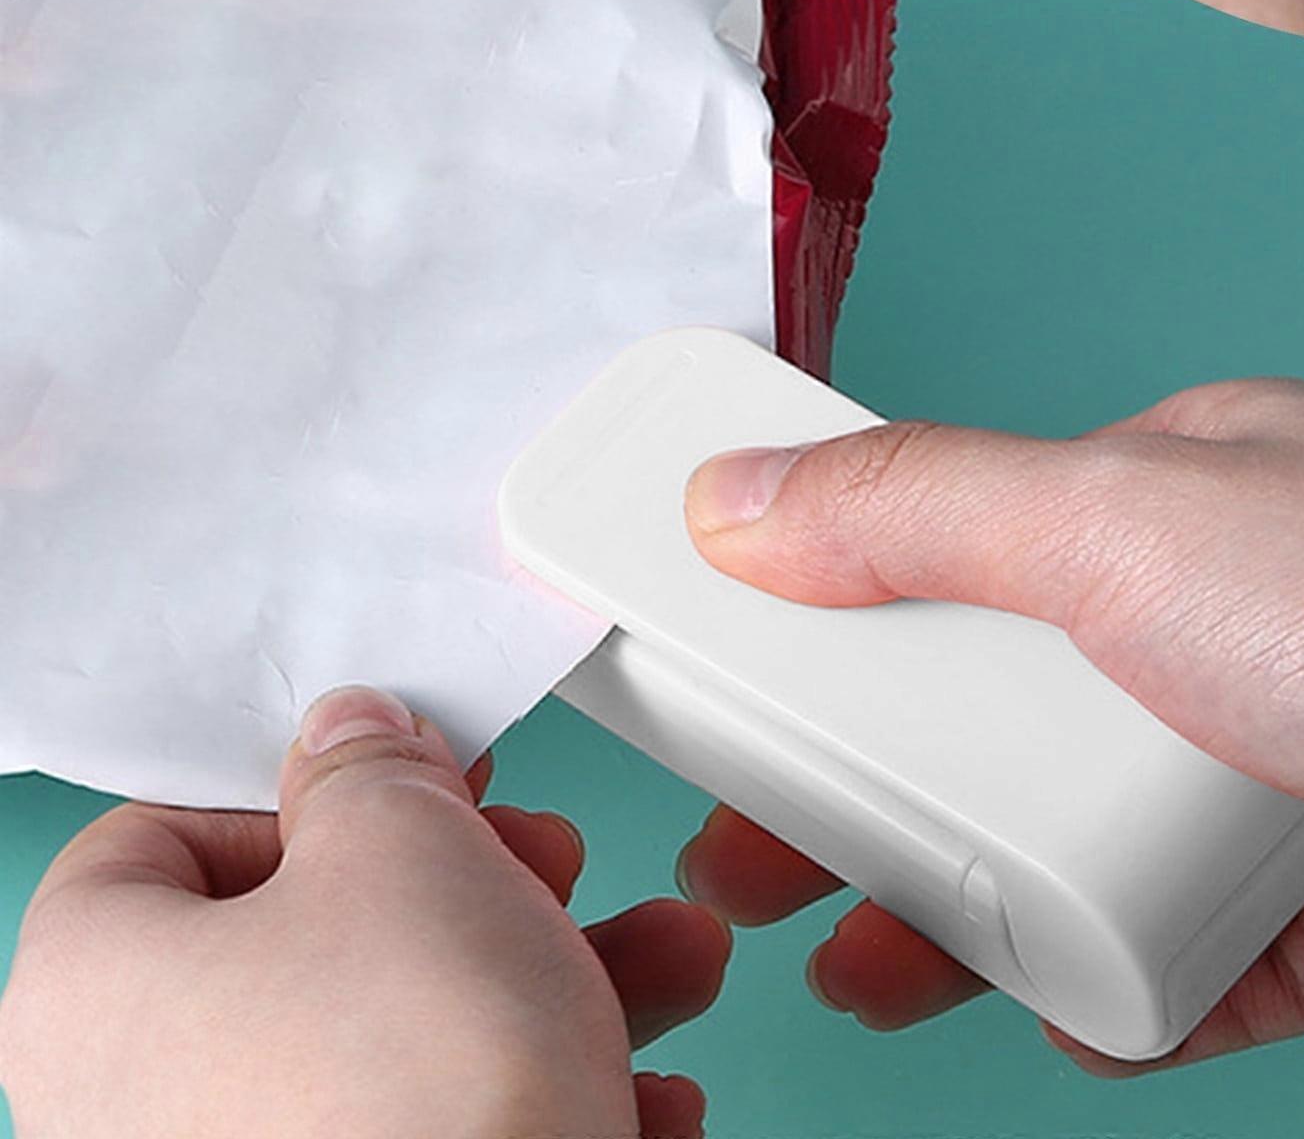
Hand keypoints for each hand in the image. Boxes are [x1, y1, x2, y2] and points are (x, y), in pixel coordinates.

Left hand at [0, 686, 729, 1137]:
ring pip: (413, 1034)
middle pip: (322, 933)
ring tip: (663, 960)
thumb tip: (353, 740)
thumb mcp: (405, 851)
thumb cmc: (411, 1095)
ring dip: (557, 978)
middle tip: (542, 862)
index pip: (156, 839)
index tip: (400, 776)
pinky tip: (639, 1087)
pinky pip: (452, 1128)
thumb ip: (371, 771)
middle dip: (476, 882)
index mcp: (104, 989)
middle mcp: (151, 1103)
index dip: (292, 790)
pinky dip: (547, 1092)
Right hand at [674, 381, 1303, 1070]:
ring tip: (839, 933)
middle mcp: (1205, 628)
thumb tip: (744, 497)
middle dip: (858, 766)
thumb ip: (911, 505)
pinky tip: (996, 990)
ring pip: (1049, 836)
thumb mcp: (1110, 517)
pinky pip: (1144, 953)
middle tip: (750, 812)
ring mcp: (1247, 770)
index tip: (741, 634)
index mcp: (1169, 497)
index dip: (838, 580)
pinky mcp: (1288, 907)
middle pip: (984, 701)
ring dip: (938, 889)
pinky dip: (1071, 981)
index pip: (958, 526)